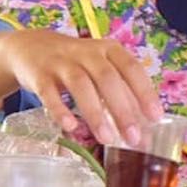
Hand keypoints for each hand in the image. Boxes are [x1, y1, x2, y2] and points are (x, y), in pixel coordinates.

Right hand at [0, 31, 160, 147]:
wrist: (31, 47)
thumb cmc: (77, 64)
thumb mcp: (101, 69)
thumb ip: (121, 94)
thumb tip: (143, 132)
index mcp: (109, 50)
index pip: (132, 68)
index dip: (145, 92)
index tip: (156, 117)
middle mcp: (87, 53)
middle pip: (108, 79)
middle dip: (123, 110)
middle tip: (134, 138)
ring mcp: (61, 62)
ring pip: (81, 85)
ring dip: (96, 113)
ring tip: (107, 139)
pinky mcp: (38, 75)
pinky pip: (48, 93)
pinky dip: (60, 110)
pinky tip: (71, 127)